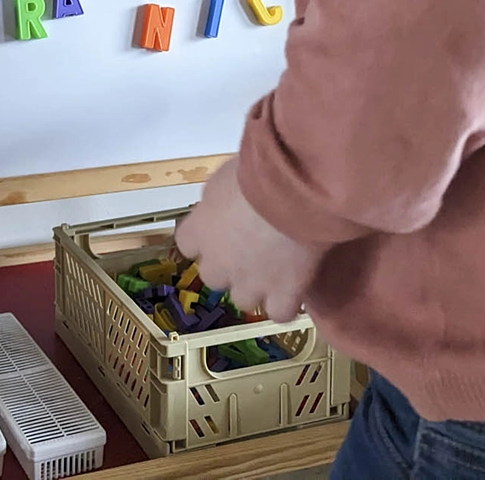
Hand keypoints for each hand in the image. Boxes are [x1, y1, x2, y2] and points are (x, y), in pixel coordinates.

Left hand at [174, 158, 327, 322]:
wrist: (292, 191)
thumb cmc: (258, 171)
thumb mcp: (225, 175)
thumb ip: (218, 198)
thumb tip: (224, 201)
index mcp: (199, 230)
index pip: (188, 244)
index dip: (206, 238)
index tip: (222, 228)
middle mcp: (218, 263)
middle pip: (214, 276)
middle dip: (231, 266)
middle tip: (254, 246)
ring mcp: (249, 283)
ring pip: (244, 300)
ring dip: (257, 287)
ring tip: (278, 267)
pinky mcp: (283, 294)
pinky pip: (280, 313)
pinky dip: (286, 304)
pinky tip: (296, 289)